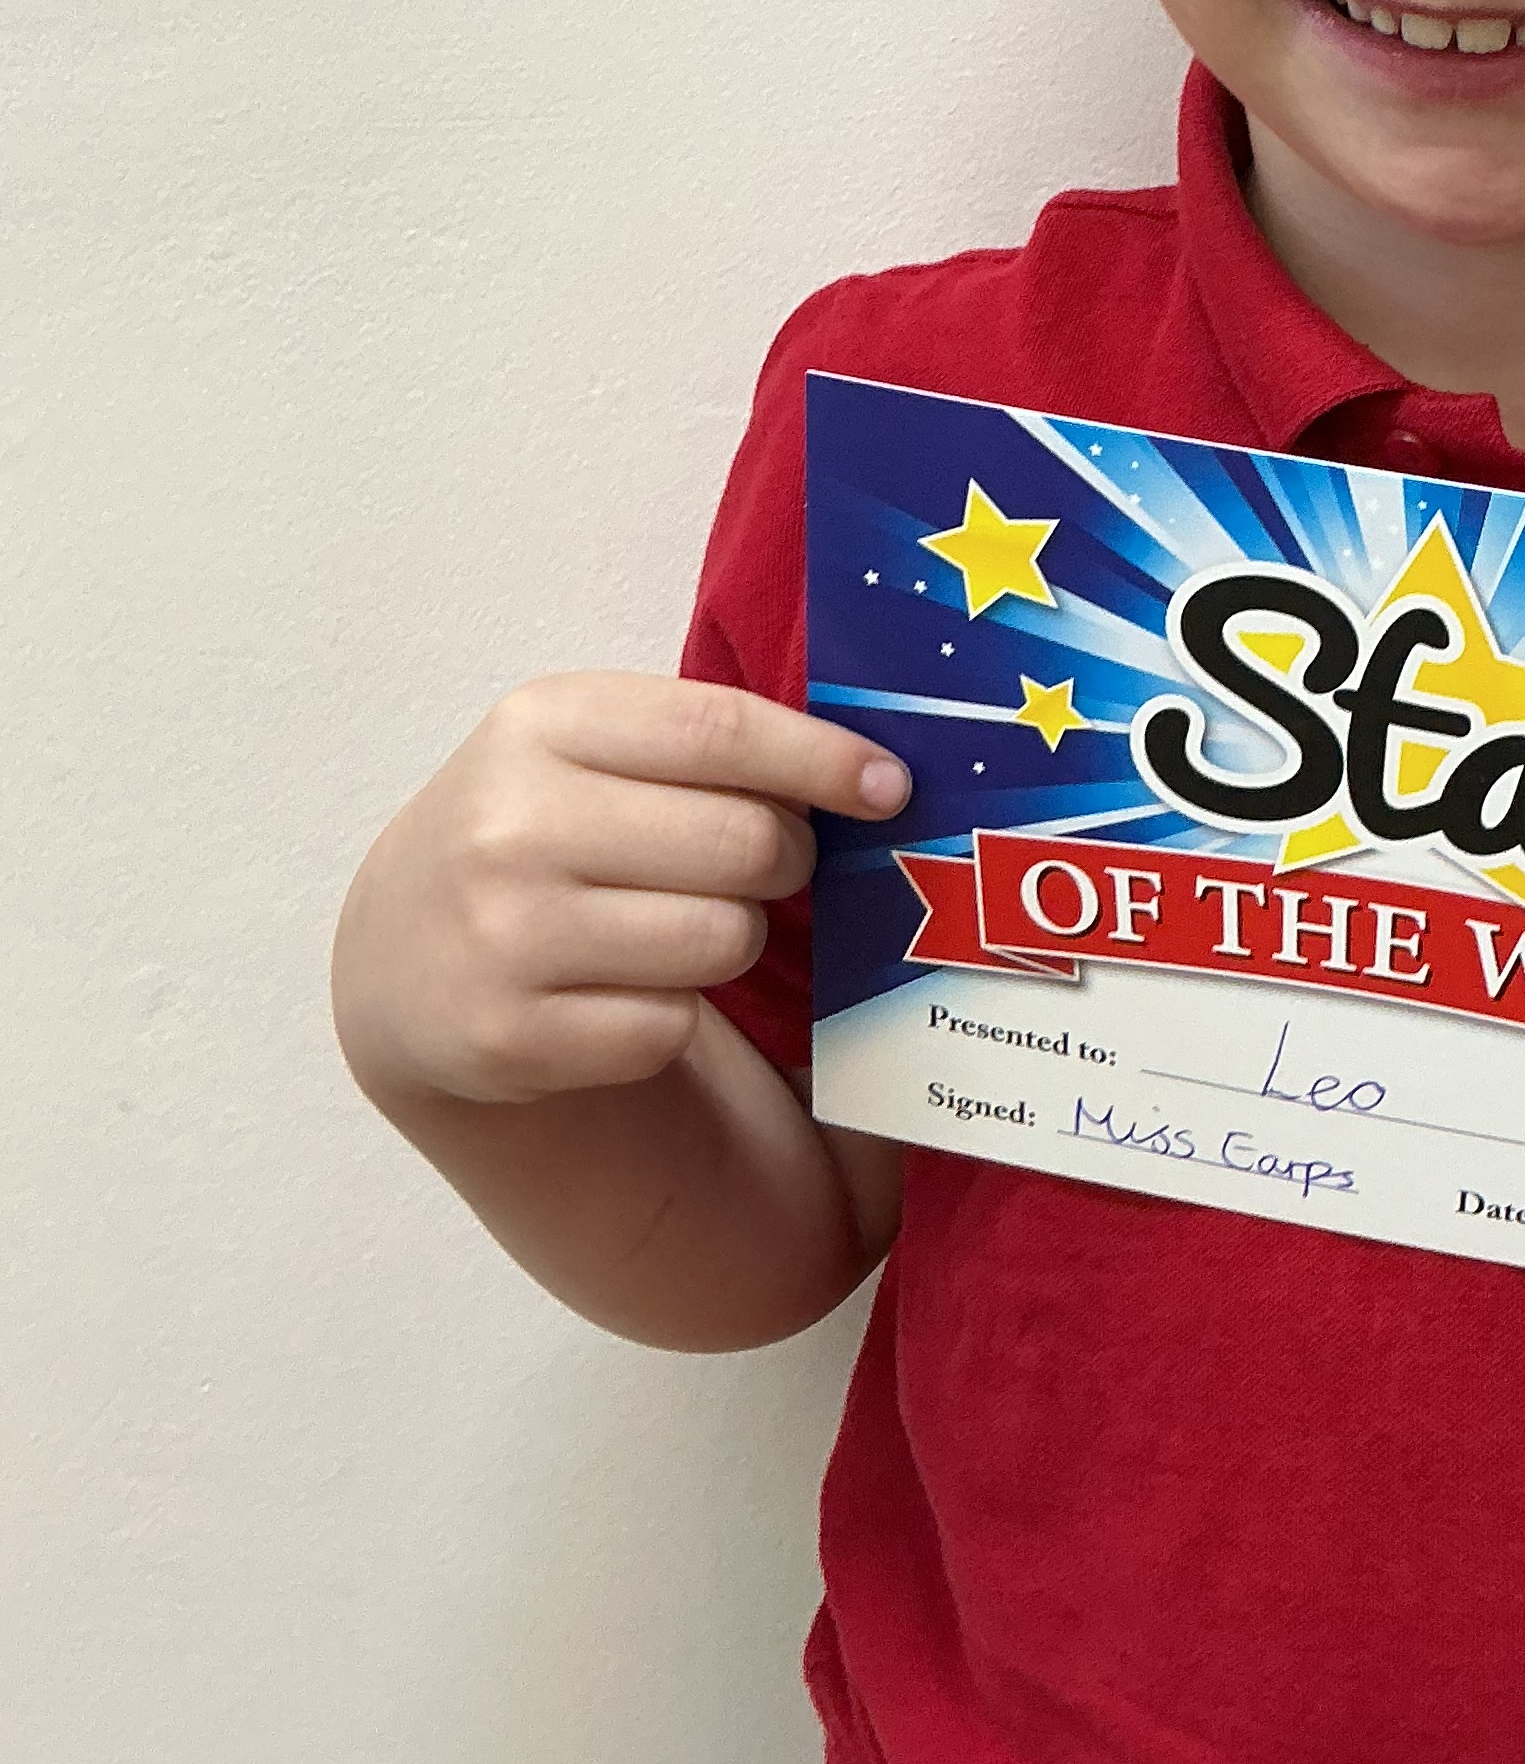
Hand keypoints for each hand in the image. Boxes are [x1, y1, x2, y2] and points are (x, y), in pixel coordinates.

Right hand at [332, 673, 908, 1112]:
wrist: (395, 958)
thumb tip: (871, 772)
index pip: (719, 731)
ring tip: (677, 924)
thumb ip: (703, 741)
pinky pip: (670, 1026)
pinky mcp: (509, 1039)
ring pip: (722, 937)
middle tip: (764, 865)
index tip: (890, 786)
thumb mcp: (585, 749)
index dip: (822, 760)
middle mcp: (511, 825)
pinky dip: (672, 1014)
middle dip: (784, 858)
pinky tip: (621, 990)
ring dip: (731, 938)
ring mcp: (503, 937)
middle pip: (744, 842)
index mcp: (541, 724)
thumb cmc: (535, 833)